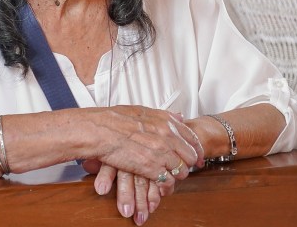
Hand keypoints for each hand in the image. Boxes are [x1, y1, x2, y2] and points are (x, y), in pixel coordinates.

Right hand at [81, 107, 200, 222]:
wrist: (100, 130)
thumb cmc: (114, 120)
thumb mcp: (143, 111)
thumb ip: (163, 115)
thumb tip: (179, 116)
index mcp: (166, 121)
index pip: (192, 138)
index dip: (196, 151)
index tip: (197, 158)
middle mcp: (168, 136)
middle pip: (190, 157)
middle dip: (187, 164)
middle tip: (180, 168)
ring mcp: (161, 153)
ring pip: (182, 171)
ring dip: (175, 176)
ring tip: (166, 176)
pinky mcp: (152, 168)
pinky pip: (168, 181)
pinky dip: (165, 185)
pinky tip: (158, 183)